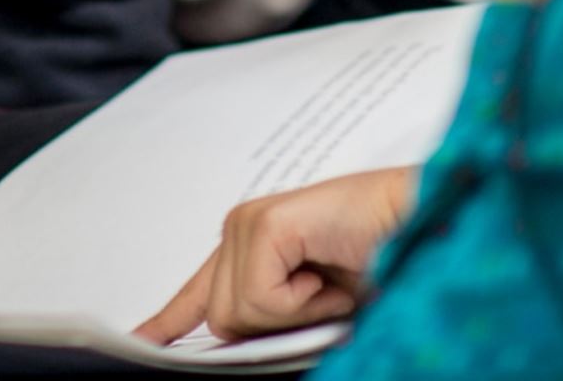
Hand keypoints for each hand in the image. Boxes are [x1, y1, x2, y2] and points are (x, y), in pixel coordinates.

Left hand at [135, 168, 415, 345]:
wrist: (420, 222)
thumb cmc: (379, 259)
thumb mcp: (313, 305)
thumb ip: (269, 315)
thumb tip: (228, 335)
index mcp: (252, 246)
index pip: (201, 290)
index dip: (170, 318)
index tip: (143, 340)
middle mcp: (242, 228)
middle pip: (219, 317)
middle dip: (275, 324)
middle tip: (322, 291)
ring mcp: (249, 221)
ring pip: (237, 314)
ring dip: (294, 313)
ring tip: (328, 277)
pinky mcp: (264, 223)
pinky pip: (260, 300)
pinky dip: (302, 302)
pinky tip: (326, 270)